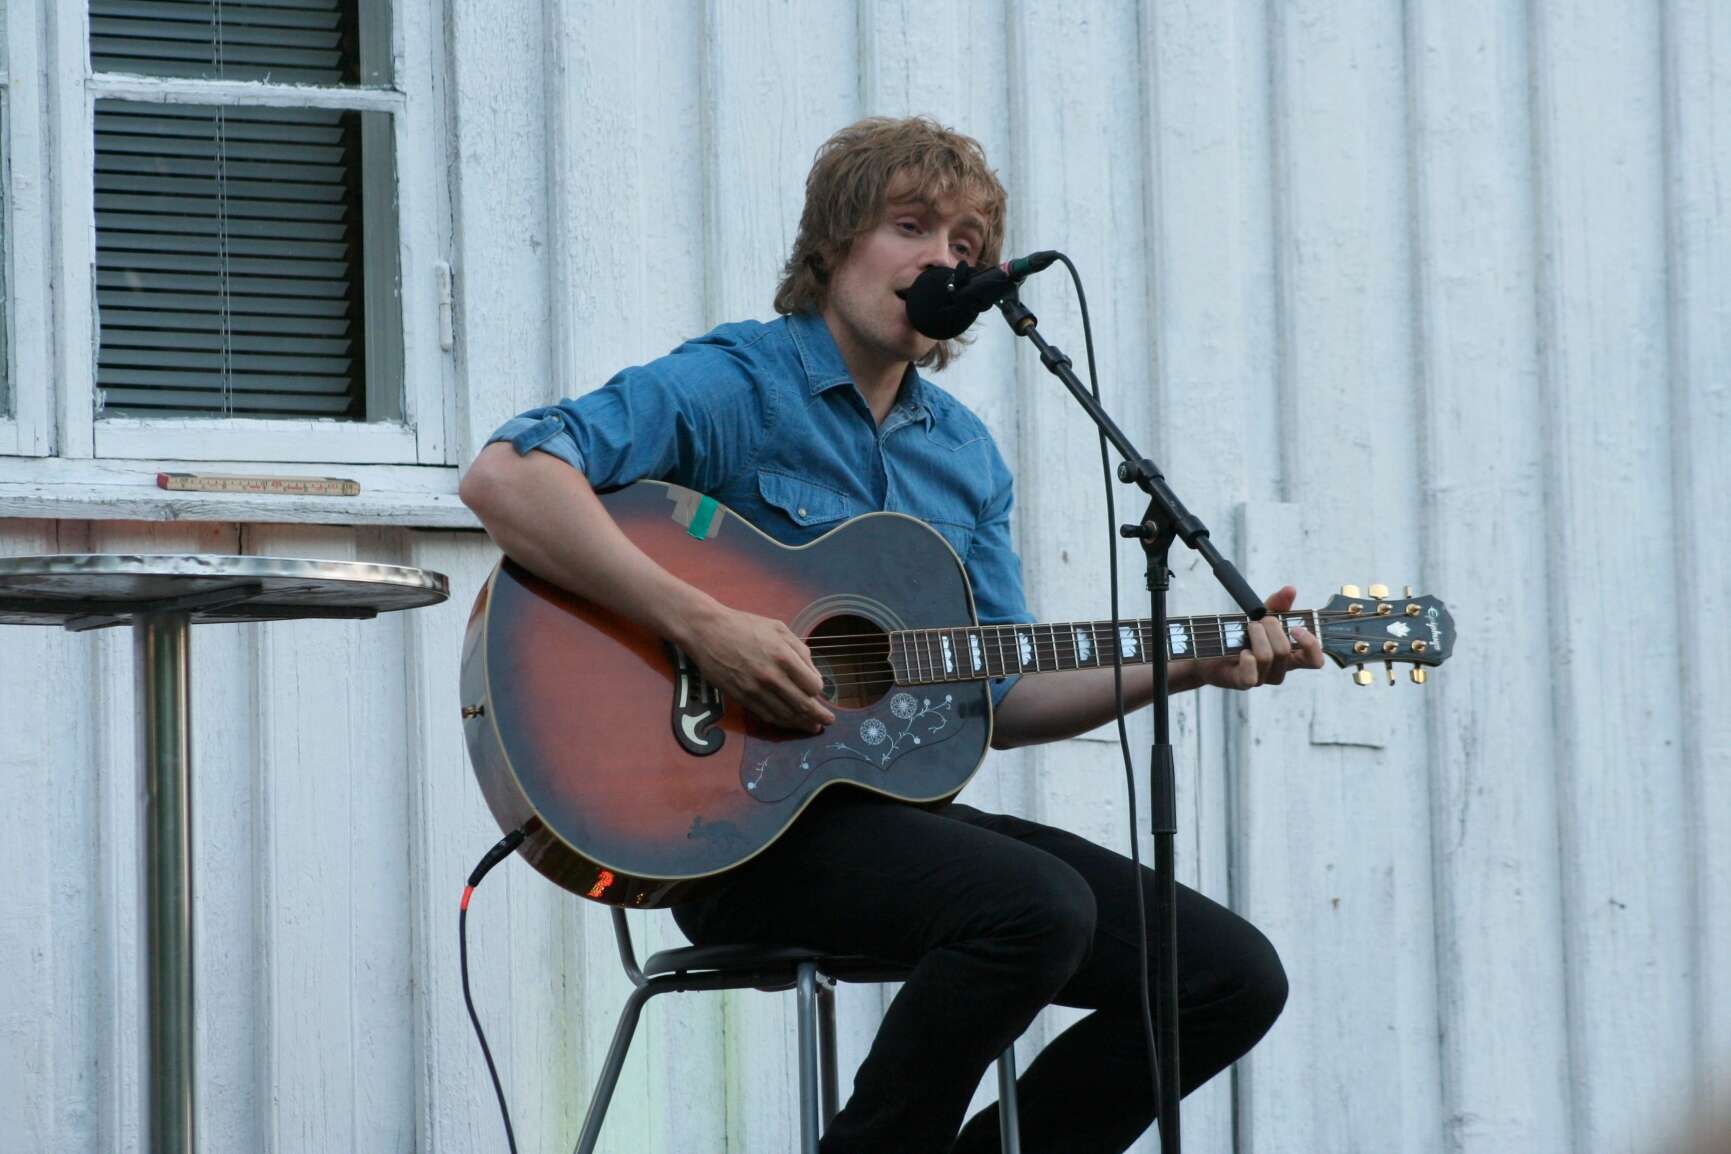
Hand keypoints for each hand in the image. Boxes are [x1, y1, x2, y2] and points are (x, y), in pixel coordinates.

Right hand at [683, 604, 835, 732]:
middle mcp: (771, 676)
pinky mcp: (741, 697)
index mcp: (784, 656)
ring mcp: (755, 689)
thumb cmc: (744, 625)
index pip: (813, 685)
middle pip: (803, 705)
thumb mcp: (779, 628)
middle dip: (819, 716)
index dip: (819, 690)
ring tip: (812, 727)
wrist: (707, 631)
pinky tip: (790, 723)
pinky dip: (781, 722)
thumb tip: (813, 673)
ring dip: (802, 723)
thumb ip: (800, 649)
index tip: (818, 690)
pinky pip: (766, 715)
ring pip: (785, 714)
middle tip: (828, 721)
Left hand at [1195, 585, 1324, 689]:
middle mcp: (1279, 670)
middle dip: (1271, 628)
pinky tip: (1242, 651)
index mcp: (1290, 656)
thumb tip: (1290, 589)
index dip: (1311, 645)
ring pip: (1266, 657)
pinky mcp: (1242, 682)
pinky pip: (1251, 675)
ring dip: (1255, 635)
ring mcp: (1262, 678)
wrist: (1211, 648)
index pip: (1314, 660)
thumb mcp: (1262, 616)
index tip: (1296, 628)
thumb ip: (1278, 604)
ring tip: (1248, 627)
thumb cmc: (1242, 634)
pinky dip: (1247, 659)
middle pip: (1285, 651)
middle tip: (1259, 620)